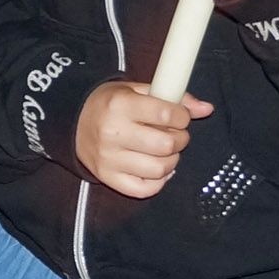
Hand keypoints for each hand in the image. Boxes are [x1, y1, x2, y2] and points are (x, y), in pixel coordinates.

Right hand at [75, 80, 212, 197]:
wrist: (71, 121)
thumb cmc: (109, 103)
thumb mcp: (136, 90)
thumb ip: (173, 97)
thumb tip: (207, 109)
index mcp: (120, 105)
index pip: (166, 115)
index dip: (182, 117)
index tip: (179, 116)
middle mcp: (113, 133)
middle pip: (166, 145)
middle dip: (180, 139)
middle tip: (174, 134)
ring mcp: (109, 159)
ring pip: (159, 169)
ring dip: (172, 160)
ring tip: (165, 151)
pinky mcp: (107, 178)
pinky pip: (145, 189)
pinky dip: (158, 180)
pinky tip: (155, 168)